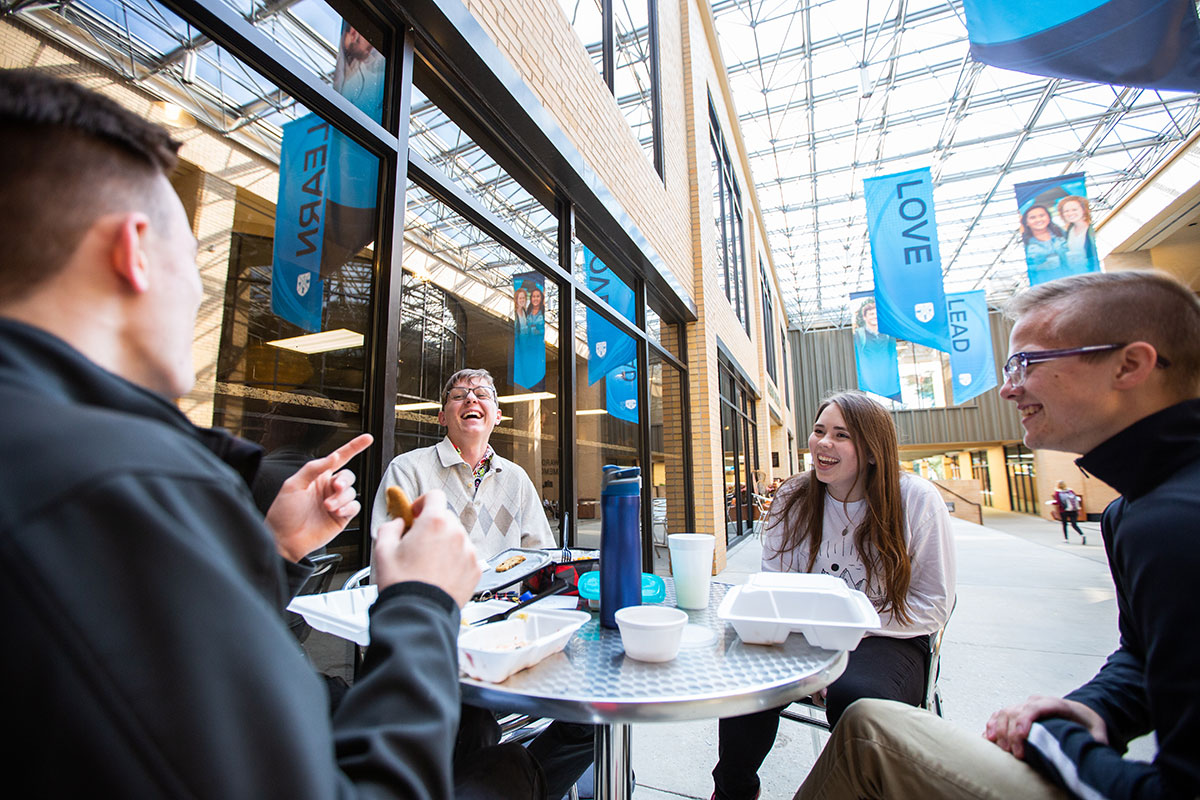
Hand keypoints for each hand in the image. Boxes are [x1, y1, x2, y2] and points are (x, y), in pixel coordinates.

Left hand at [265, 433, 372, 561]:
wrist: (284, 540)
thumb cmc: (283, 513)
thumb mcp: (293, 484)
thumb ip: (314, 468)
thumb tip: (333, 456)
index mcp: (317, 477)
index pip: (339, 458)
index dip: (354, 447)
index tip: (367, 439)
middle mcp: (328, 488)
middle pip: (348, 476)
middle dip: (343, 481)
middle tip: (335, 487)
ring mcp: (336, 503)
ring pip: (351, 492)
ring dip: (341, 498)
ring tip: (327, 507)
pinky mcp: (342, 517)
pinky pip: (354, 507)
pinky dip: (347, 508)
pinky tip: (336, 512)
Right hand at [372, 490, 480, 606]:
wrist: (419, 614)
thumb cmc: (402, 584)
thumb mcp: (383, 549)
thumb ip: (391, 527)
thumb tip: (398, 523)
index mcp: (434, 523)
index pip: (434, 496)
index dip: (422, 503)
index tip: (415, 514)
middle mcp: (456, 534)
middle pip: (446, 518)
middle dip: (432, 526)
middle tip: (417, 543)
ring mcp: (468, 552)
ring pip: (456, 538)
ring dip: (444, 544)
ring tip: (427, 564)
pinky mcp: (475, 569)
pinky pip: (465, 556)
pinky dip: (454, 561)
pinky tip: (439, 574)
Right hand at [984, 695, 1107, 758]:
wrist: (1083, 713)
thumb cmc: (1088, 723)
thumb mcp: (1098, 732)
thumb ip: (1095, 741)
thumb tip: (1091, 754)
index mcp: (1056, 704)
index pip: (1035, 707)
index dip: (1024, 720)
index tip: (1020, 737)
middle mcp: (1037, 702)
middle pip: (1015, 711)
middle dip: (1011, 733)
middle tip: (1016, 754)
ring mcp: (1025, 706)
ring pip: (1004, 712)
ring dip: (999, 730)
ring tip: (1004, 749)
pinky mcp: (1018, 712)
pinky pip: (999, 716)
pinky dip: (992, 726)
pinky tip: (989, 738)